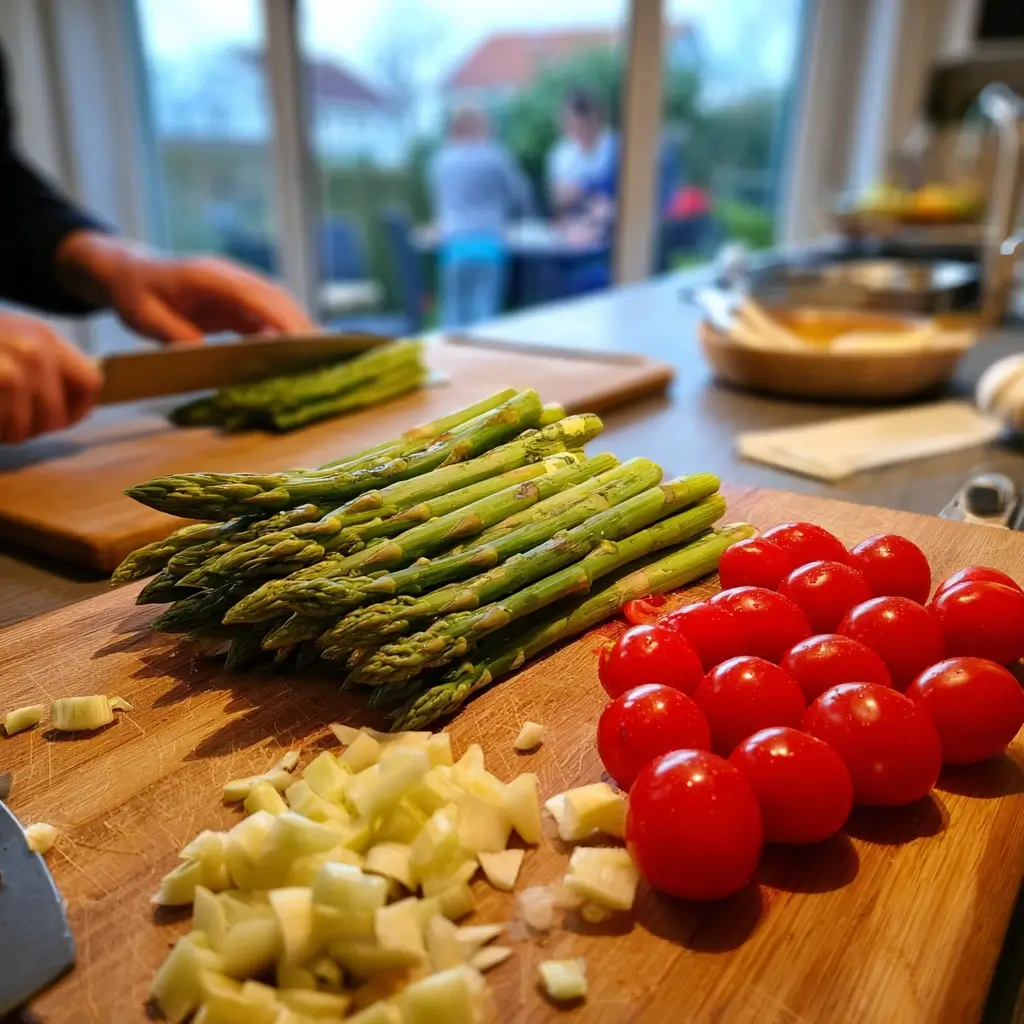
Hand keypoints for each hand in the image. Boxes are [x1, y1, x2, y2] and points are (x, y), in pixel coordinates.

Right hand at [0, 312, 101, 442]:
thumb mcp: (13, 339)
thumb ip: (47, 368)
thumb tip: (80, 409)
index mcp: (45, 337)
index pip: (91, 382)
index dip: (79, 410)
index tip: (58, 421)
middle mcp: (35, 349)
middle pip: (57, 414)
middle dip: (36, 429)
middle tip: (13, 427)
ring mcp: (11, 366)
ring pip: (27, 427)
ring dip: (9, 433)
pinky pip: (6, 426)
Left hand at [55, 232, 316, 342]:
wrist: (129, 272)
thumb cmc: (134, 292)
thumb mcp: (143, 317)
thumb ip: (174, 334)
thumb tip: (205, 354)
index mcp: (209, 275)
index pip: (255, 295)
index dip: (281, 318)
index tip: (301, 342)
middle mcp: (230, 278)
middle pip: (276, 298)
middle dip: (301, 325)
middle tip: (322, 355)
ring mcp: (237, 289)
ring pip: (277, 307)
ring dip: (297, 330)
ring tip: (316, 360)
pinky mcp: (238, 302)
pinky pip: (266, 318)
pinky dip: (282, 335)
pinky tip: (291, 358)